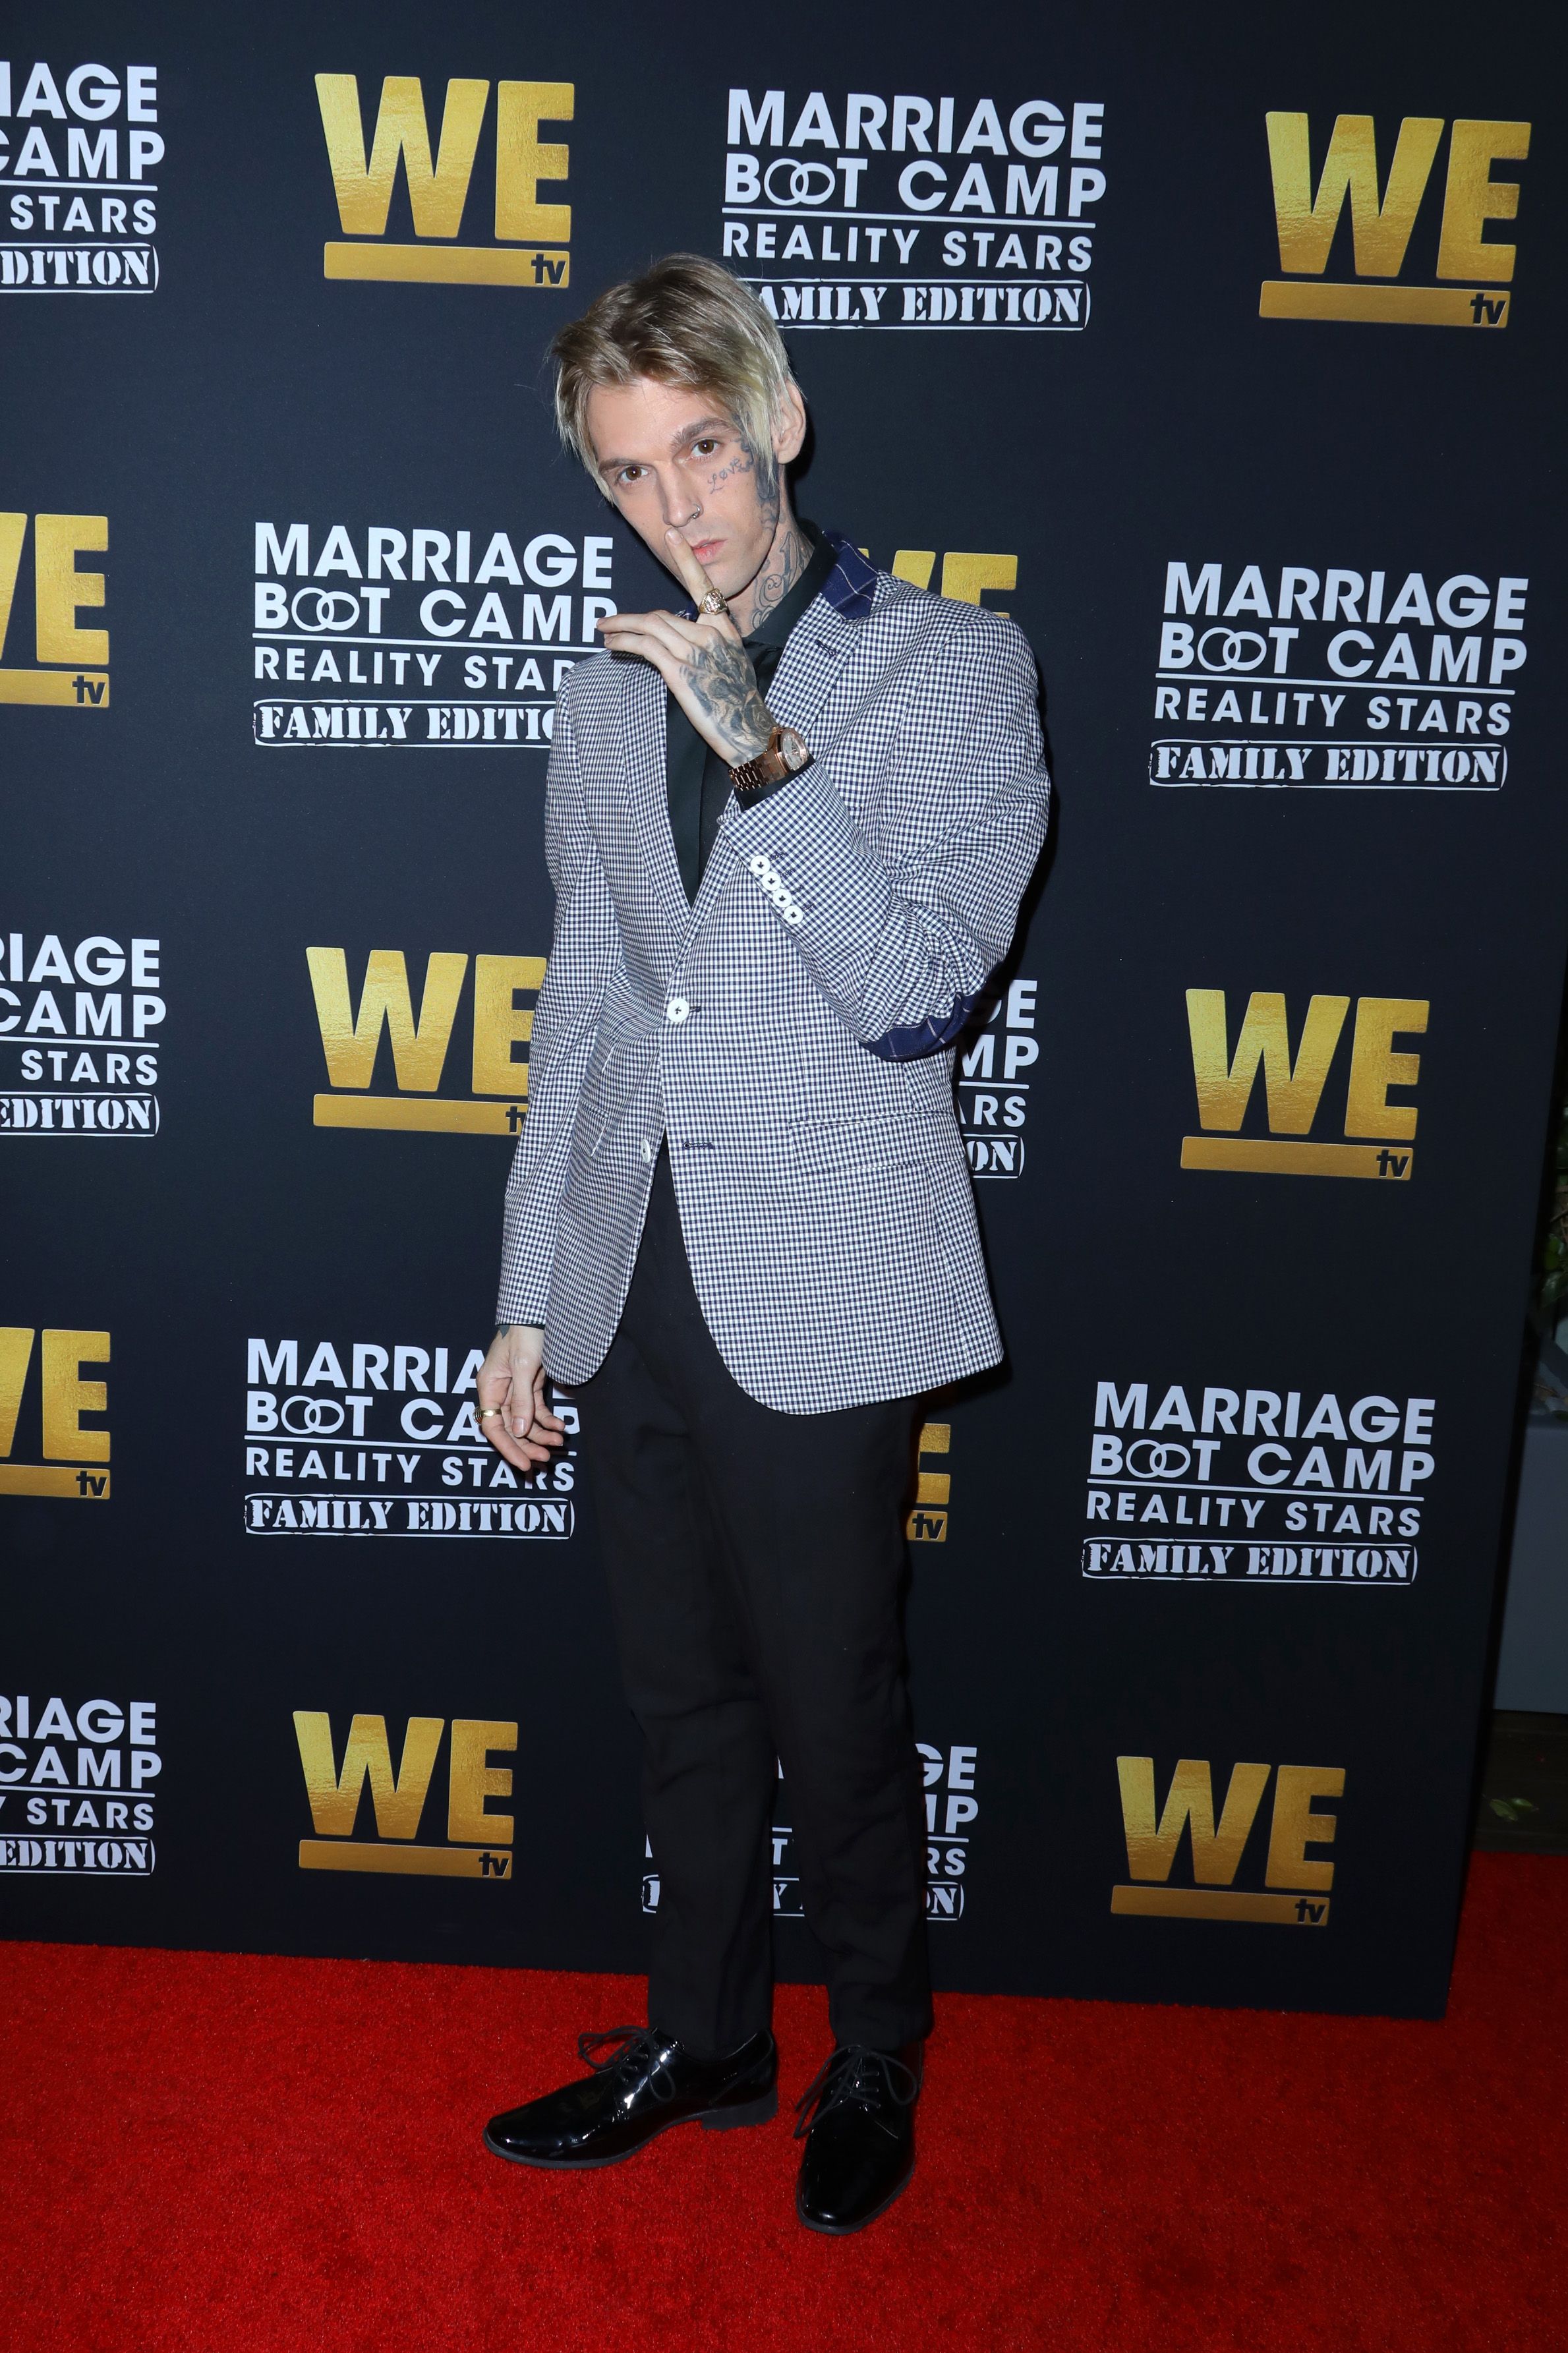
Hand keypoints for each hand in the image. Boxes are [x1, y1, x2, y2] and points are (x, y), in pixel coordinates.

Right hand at [477, 1324, 565, 1472]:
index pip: (492, 1427)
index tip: (524, 1464)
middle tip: (546, 1458)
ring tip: (560, 1442)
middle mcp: (499, 1392)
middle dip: (528, 1444)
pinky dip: (548, 1420)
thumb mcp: (523, 1366)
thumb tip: (519, 1431)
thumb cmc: (525, 1332)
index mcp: (489, 1387)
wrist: (539, 1311)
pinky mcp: (531, 1385)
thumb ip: (521, 1400)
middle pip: (510, 1428)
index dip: (507, 1447)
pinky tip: (561, 1427)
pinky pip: (537, 1410)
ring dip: (541, 1434)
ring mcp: (516, 1390)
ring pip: (525, 1422)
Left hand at [594, 528, 772, 766]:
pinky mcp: (681, 671)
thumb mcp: (732, 665)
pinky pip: (645, 647)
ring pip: (650, 625)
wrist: (749, 732)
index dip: (686, 559)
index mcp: (725, 629)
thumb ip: (710, 646)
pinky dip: (624, 642)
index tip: (672, 535)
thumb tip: (682, 640)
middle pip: (662, 614)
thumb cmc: (738, 705)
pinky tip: (611, 645)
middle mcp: (711, 634)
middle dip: (631, 617)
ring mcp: (695, 652)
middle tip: (608, 621)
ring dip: (621, 626)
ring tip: (603, 631)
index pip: (703, 587)